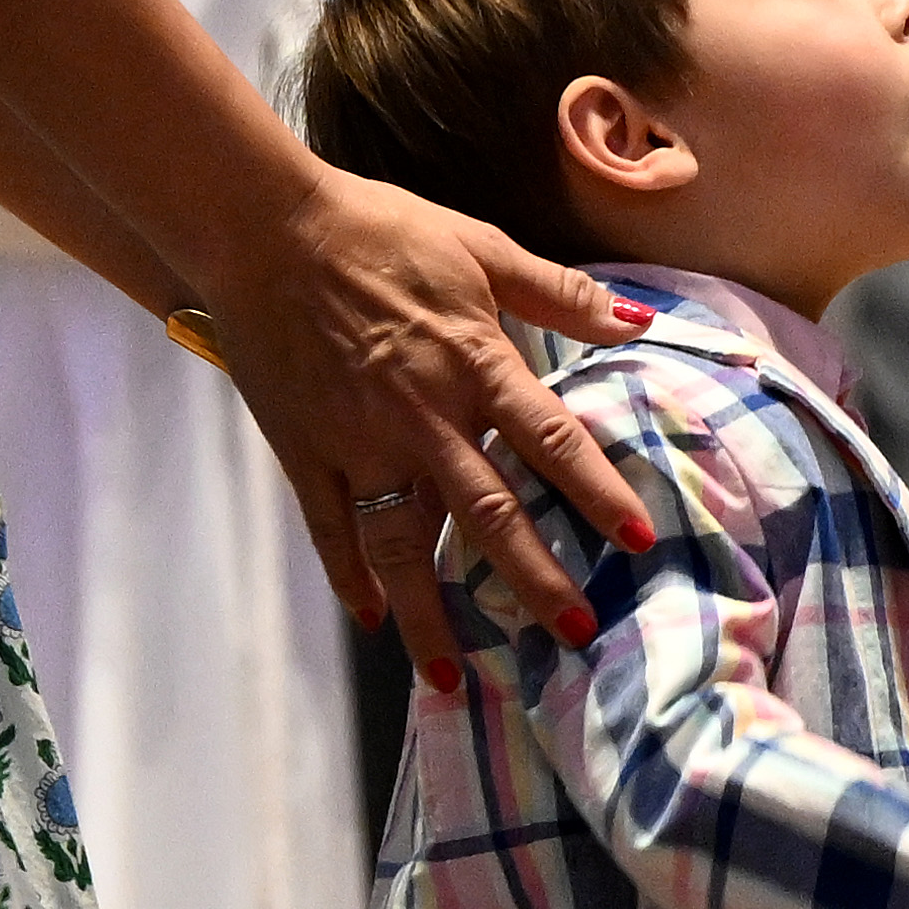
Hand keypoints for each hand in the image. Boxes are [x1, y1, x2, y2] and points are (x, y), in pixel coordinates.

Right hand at [188, 173, 667, 695]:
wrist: (265, 230)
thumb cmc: (380, 231)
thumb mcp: (481, 249)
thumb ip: (560, 294)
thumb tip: (643, 319)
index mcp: (475, 365)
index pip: (552, 441)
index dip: (598, 494)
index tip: (638, 543)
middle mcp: (422, 418)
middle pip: (487, 514)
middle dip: (531, 580)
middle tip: (571, 634)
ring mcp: (359, 443)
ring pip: (404, 544)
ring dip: (431, 613)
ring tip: (452, 678)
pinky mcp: (306, 452)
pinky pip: (332, 529)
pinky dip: (350, 577)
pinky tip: (373, 619)